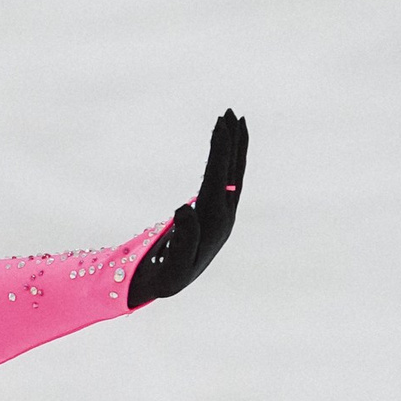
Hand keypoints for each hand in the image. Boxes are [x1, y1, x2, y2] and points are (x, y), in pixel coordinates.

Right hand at [127, 110, 246, 307]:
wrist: (170, 287)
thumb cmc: (167, 277)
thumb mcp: (173, 267)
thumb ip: (183, 240)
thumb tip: (186, 207)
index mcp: (214, 225)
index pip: (218, 179)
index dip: (220, 151)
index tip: (220, 124)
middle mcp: (224, 217)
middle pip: (231, 172)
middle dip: (232, 142)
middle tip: (229, 112)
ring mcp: (222, 216)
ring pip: (232, 175)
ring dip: (233, 148)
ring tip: (232, 122)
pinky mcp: (215, 215)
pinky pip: (224, 181)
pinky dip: (226, 162)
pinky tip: (224, 151)